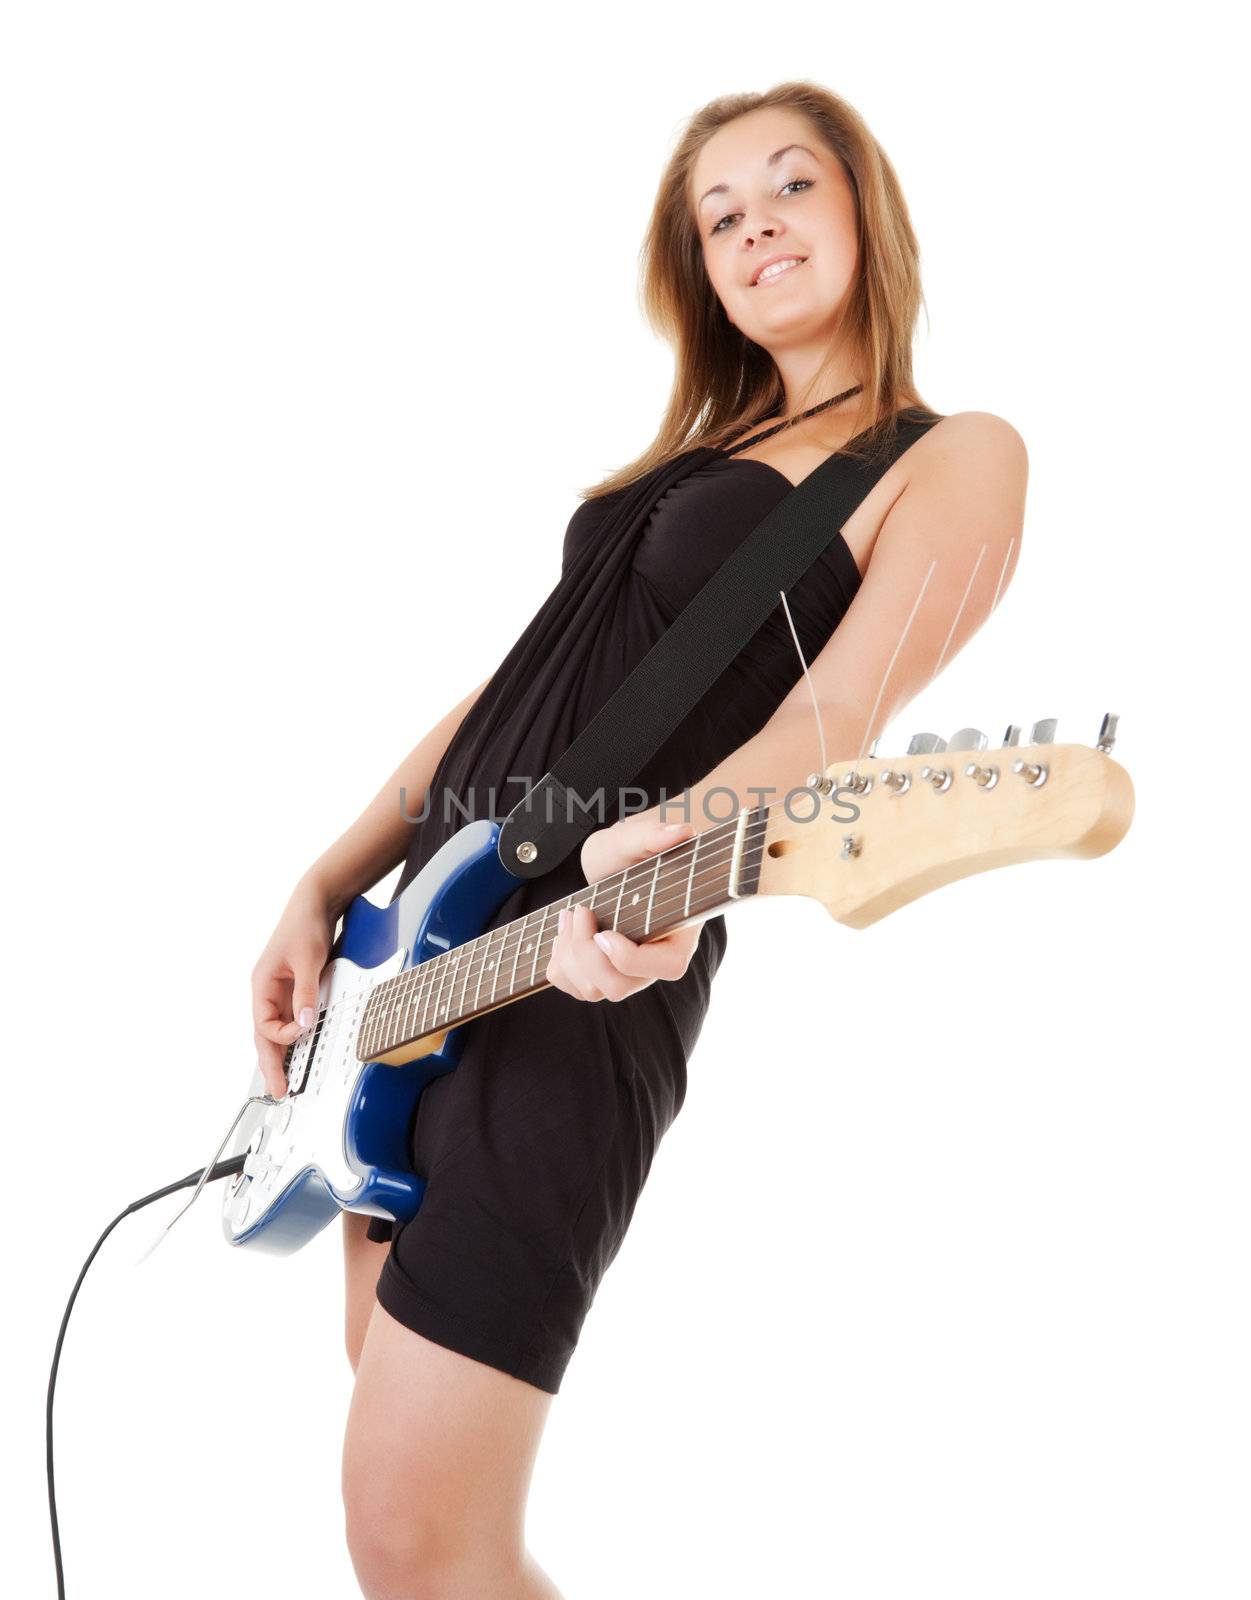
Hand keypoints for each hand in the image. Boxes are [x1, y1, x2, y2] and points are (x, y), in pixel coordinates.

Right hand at [250, 875, 338, 1097]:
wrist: (316, 903)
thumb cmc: (305, 926)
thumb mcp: (309, 960)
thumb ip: (307, 993)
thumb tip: (306, 1024)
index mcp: (262, 984)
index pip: (264, 1023)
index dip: (282, 1035)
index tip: (303, 1032)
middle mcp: (267, 991)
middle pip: (263, 1035)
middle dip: (270, 1064)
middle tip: (278, 1091)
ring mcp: (280, 992)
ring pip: (274, 1031)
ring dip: (279, 1056)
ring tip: (284, 1083)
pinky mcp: (295, 990)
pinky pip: (289, 1020)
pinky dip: (292, 1039)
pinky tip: (299, 1054)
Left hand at [543, 816, 703, 1002]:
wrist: (608, 862)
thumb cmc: (628, 851)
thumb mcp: (635, 839)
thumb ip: (655, 836)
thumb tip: (682, 831)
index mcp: (678, 928)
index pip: (668, 966)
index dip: (631, 959)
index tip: (604, 933)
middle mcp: (655, 958)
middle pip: (621, 986)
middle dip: (586, 953)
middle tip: (578, 911)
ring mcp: (628, 972)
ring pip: (594, 990)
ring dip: (569, 955)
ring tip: (568, 915)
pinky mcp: (602, 974)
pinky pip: (576, 988)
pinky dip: (560, 966)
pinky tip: (563, 934)